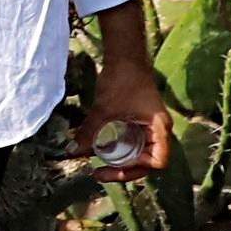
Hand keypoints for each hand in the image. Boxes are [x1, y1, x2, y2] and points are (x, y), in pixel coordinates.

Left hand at [83, 54, 175, 177]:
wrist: (124, 57)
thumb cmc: (122, 81)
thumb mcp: (103, 110)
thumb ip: (88, 132)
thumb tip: (71, 152)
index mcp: (159, 129)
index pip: (157, 161)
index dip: (136, 169)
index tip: (113, 168)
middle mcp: (158, 131)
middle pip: (147, 161)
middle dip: (124, 170)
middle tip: (98, 173)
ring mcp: (150, 127)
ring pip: (138, 153)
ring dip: (120, 161)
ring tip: (98, 166)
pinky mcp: (140, 122)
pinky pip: (132, 143)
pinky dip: (118, 149)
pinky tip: (100, 151)